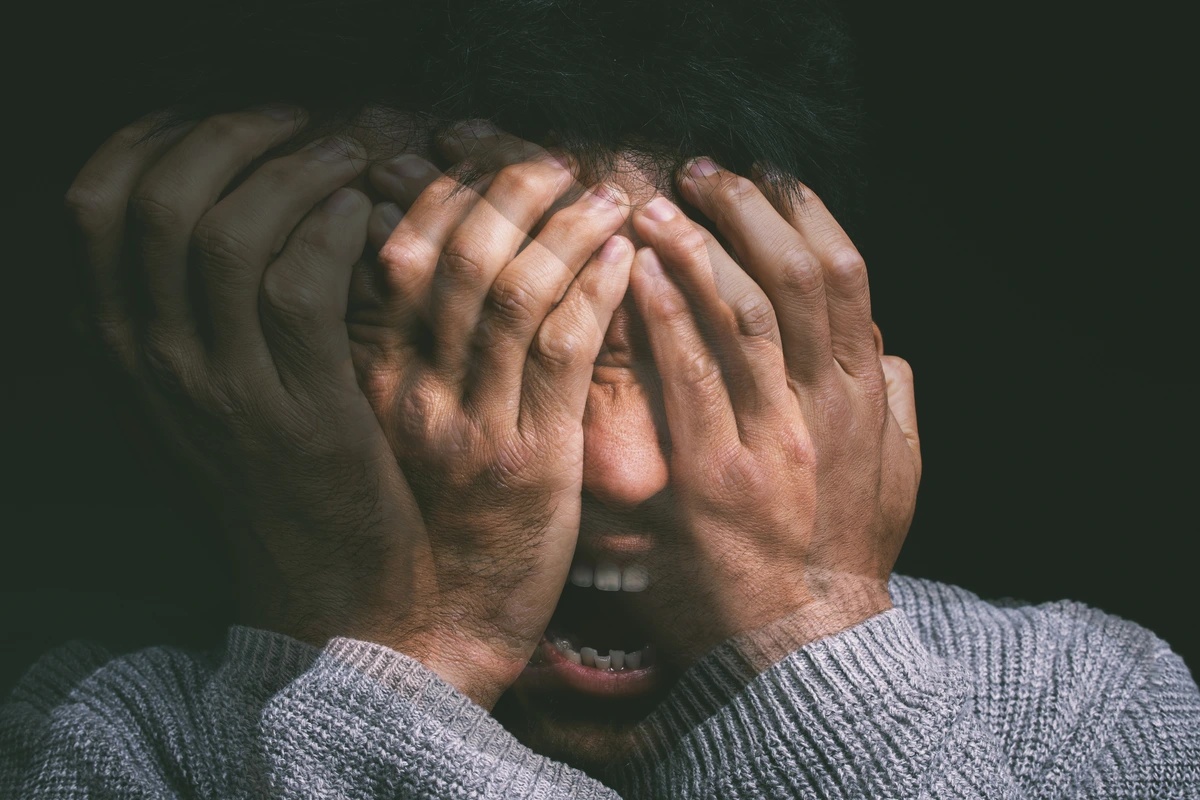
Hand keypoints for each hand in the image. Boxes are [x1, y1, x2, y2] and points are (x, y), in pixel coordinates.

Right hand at [64, 108, 442, 684]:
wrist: (326, 591)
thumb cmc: (283, 473)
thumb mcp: (206, 389)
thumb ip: (188, 306)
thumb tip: (221, 193)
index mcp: (118, 343)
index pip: (98, 200)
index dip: (162, 135)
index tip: (233, 120)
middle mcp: (150, 360)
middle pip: (157, 199)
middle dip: (236, 135)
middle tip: (304, 124)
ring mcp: (218, 390)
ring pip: (226, 233)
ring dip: (299, 172)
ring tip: (353, 158)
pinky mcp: (297, 413)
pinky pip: (299, 287)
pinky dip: (335, 230)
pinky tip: (368, 216)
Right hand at [346, 125, 634, 707]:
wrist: (429, 640)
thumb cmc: (418, 538)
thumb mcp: (391, 443)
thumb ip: (406, 364)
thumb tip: (424, 278)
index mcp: (373, 381)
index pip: (402, 259)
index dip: (448, 200)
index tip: (486, 164)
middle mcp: (413, 392)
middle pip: (459, 260)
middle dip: (509, 195)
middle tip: (551, 160)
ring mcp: (470, 423)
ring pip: (515, 292)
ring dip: (566, 230)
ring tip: (607, 193)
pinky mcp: (530, 459)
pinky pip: (565, 350)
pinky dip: (596, 291)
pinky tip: (626, 257)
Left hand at [624, 160, 920, 665]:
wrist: (804, 642)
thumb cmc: (843, 556)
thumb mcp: (897, 479)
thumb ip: (897, 408)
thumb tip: (891, 349)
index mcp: (861, 399)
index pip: (844, 280)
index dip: (807, 217)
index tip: (771, 180)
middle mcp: (822, 407)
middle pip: (794, 279)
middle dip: (748, 212)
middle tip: (702, 173)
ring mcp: (769, 438)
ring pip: (742, 315)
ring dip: (698, 248)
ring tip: (657, 206)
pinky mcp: (712, 474)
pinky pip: (690, 376)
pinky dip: (665, 315)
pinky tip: (637, 273)